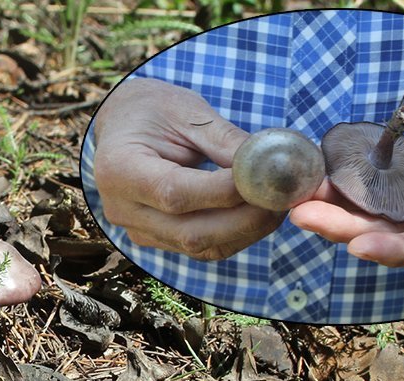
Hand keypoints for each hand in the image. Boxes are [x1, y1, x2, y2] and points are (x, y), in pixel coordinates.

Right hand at [92, 78, 284, 260]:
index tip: (268, 177)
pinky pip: (201, 247)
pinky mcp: (156, 240)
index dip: (224, 192)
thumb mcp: (188, 112)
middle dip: (245, 219)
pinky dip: (236, 234)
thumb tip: (272, 167)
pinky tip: (259, 213)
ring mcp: (137, 231)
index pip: (175, 193)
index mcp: (118, 170)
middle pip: (190, 233)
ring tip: (278, 203)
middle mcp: (122, 209)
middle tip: (285, 197)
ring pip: (200, 246)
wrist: (125, 125)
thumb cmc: (154, 110)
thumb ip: (226, 141)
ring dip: (247, 230)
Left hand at [290, 84, 403, 266]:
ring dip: (331, 212)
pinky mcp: (400, 177)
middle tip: (304, 217)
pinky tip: (308, 177)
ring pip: (368, 215)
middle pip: (387, 236)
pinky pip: (363, 188)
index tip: (361, 247)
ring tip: (295, 201)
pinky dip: (336, 186)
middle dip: (344, 231)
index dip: (399, 251)